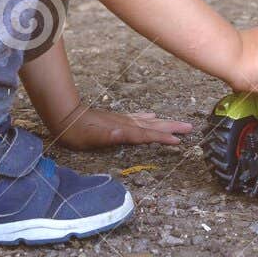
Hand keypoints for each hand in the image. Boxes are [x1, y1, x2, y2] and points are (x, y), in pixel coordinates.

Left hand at [47, 102, 193, 150]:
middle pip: (154, 126)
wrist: (66, 117)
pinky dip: (148, 118)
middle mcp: (126, 124)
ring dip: (164, 123)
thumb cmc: (78, 133)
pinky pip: (138, 118)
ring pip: (149, 122)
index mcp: (123, 130)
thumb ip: (108, 135)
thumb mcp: (91, 138)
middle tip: (190, 127)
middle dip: (172, 127)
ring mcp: (122, 120)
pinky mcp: (117, 120)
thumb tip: (122, 132)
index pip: (148, 135)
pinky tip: (152, 116)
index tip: (179, 140)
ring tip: (178, 124)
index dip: (163, 138)